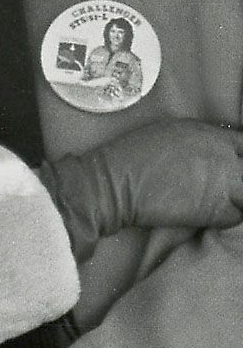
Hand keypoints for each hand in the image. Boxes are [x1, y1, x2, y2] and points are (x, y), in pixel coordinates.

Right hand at [47, 119, 242, 239]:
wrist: (117, 184)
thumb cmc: (134, 155)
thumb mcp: (172, 132)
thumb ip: (203, 139)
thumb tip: (217, 151)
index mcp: (211, 134)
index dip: (241, 154)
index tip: (235, 162)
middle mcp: (223, 156)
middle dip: (242, 176)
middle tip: (230, 184)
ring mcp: (223, 184)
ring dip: (240, 196)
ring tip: (225, 198)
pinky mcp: (216, 211)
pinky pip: (237, 215)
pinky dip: (230, 215)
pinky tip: (213, 212)